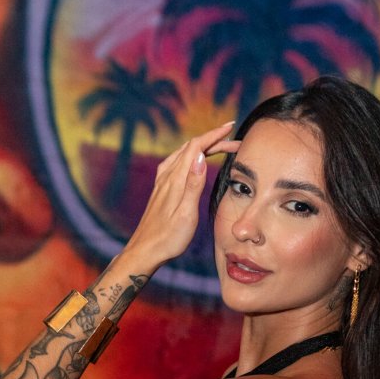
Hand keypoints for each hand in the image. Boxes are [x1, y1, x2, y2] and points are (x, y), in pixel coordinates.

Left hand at [124, 123, 240, 272]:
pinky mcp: (161, 189)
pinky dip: (190, 155)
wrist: (145, 251)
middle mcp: (167, 176)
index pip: (196, 147)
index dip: (214, 135)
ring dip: (203, 146)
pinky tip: (192, 160)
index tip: (231, 127)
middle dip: (213, 139)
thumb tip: (201, 156)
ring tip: (219, 146)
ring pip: (184, 154)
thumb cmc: (168, 238)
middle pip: (191, 148)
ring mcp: (162, 182)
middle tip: (234, 141)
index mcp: (175, 180)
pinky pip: (177, 163)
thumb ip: (194, 185)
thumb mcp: (186, 214)